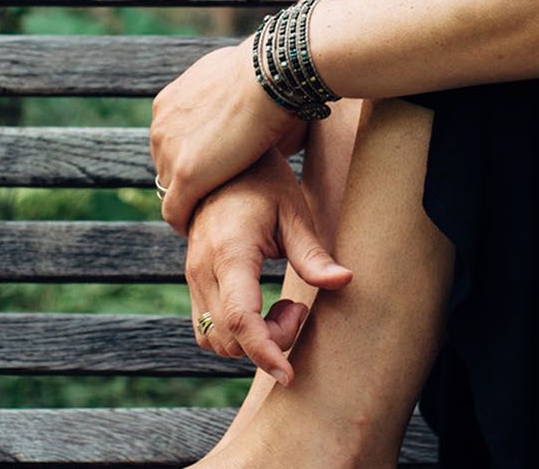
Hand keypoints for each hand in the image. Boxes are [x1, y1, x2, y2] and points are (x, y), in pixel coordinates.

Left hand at [151, 39, 312, 233]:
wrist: (267, 76)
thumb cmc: (266, 75)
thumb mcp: (234, 78)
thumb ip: (227, 96)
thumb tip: (249, 103)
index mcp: (169, 103)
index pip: (170, 141)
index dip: (190, 157)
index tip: (211, 169)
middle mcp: (161, 125)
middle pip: (165, 165)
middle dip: (186, 180)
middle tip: (212, 194)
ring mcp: (170, 151)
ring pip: (169, 189)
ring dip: (188, 202)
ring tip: (208, 214)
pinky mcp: (185, 175)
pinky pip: (174, 211)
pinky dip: (184, 222)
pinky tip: (199, 229)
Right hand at [185, 149, 353, 384]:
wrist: (220, 163)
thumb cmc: (263, 182)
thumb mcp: (294, 210)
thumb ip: (313, 253)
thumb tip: (345, 281)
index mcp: (230, 252)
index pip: (242, 319)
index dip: (266, 353)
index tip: (290, 374)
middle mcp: (203, 270)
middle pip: (229, 340)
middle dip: (269, 342)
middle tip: (297, 308)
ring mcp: (193, 277)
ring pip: (213, 341)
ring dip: (250, 340)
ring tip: (281, 307)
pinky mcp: (193, 282)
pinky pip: (207, 329)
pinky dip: (235, 334)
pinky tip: (262, 308)